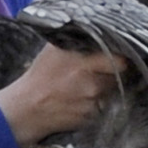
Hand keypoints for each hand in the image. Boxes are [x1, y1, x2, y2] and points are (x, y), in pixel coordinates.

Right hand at [0, 43, 123, 146]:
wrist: (27, 109)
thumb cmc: (40, 76)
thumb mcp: (53, 50)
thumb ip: (77, 40)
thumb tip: (97, 30)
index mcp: (83, 63)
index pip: (120, 61)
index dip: (120, 59)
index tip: (116, 58)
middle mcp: (91, 83)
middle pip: (117, 78)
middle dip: (111, 74)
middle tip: (99, 72)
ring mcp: (93, 103)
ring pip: (110, 93)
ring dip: (104, 90)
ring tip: (85, 86)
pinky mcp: (92, 117)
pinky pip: (103, 107)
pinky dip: (96, 104)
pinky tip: (80, 100)